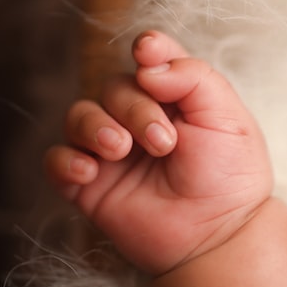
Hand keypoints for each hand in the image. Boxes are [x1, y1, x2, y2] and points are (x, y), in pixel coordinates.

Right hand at [45, 31, 273, 273]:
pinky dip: (66, 160)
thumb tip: (145, 64)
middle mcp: (135, 118)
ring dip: (95, 127)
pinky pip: (56, 161)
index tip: (145, 52)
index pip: (149, 57)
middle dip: (133, 108)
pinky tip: (90, 172)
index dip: (145, 48)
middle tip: (163, 143)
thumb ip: (193, 78)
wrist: (218, 237)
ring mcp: (109, 151)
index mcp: (171, 96)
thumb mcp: (228, 118)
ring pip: (78, 116)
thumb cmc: (229, 177)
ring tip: (121, 150)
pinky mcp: (87, 185)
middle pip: (113, 87)